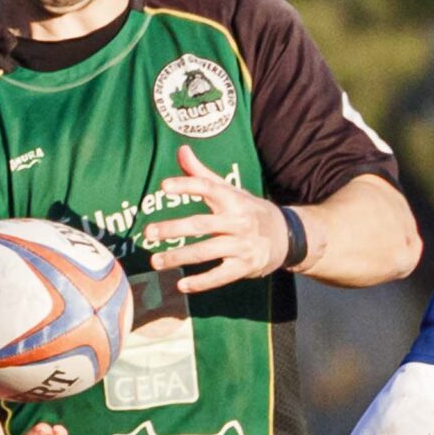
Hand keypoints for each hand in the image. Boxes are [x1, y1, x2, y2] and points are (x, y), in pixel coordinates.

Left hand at [144, 144, 297, 294]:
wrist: (285, 236)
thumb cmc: (248, 211)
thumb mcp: (230, 191)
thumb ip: (202, 174)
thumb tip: (181, 149)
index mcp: (233, 200)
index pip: (208, 188)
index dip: (187, 185)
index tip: (164, 187)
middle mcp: (238, 222)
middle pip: (201, 224)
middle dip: (173, 228)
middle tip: (148, 233)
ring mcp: (242, 246)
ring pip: (206, 251)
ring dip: (179, 257)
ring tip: (155, 261)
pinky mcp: (244, 267)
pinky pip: (220, 276)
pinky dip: (200, 282)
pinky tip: (180, 284)